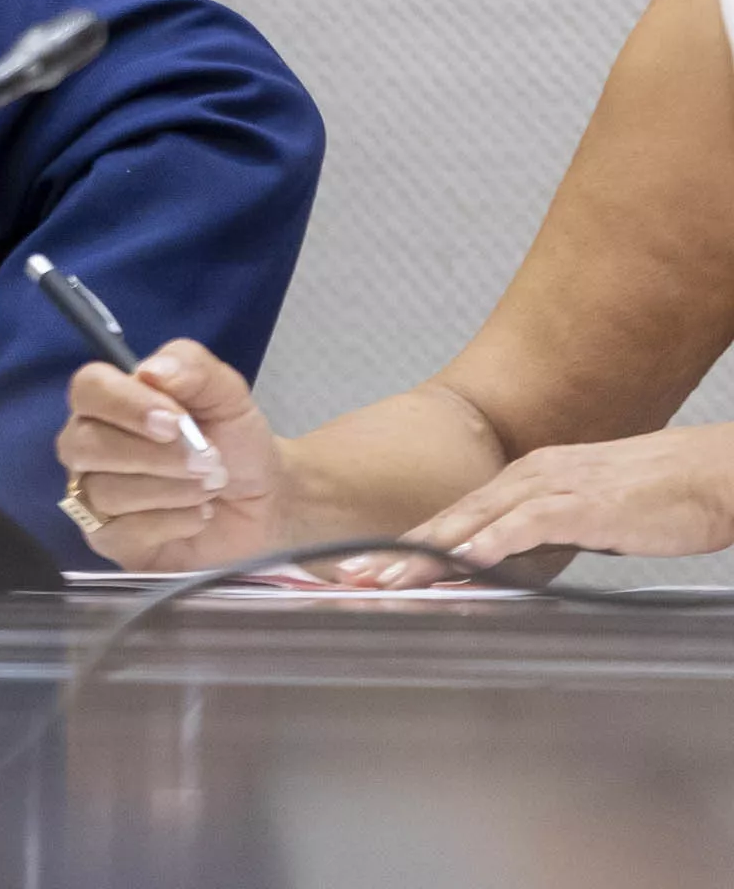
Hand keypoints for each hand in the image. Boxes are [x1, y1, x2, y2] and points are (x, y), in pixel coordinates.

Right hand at [55, 339, 285, 569]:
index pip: (87, 389)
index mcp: (110, 403)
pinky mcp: (110, 540)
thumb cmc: (235, 441)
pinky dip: (170, 523)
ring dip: (170, 489)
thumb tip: (151, 369)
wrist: (266, 500)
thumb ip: (193, 367)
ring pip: (105, 491)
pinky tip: (198, 516)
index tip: (175, 421)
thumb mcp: (228, 394)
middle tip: (208, 460)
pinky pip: (120, 533)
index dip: (126, 405)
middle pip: (84, 444)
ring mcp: (94, 496)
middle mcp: (89, 448)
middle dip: (153, 455)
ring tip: (209, 487)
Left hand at [342, 424, 733, 586]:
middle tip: (353, 577)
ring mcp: (553, 487)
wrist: (711, 474)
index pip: (454, 517)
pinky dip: (494, 540)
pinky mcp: (583, 503)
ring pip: (475, 520)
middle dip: (399, 551)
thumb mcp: (582, 516)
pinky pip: (528, 523)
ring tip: (391, 577)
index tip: (370, 568)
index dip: (408, 544)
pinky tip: (466, 559)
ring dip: (429, 551)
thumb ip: (540, 533)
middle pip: (450, 519)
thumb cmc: (656, 497)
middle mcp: (528, 477)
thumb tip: (507, 561)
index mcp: (524, 480)